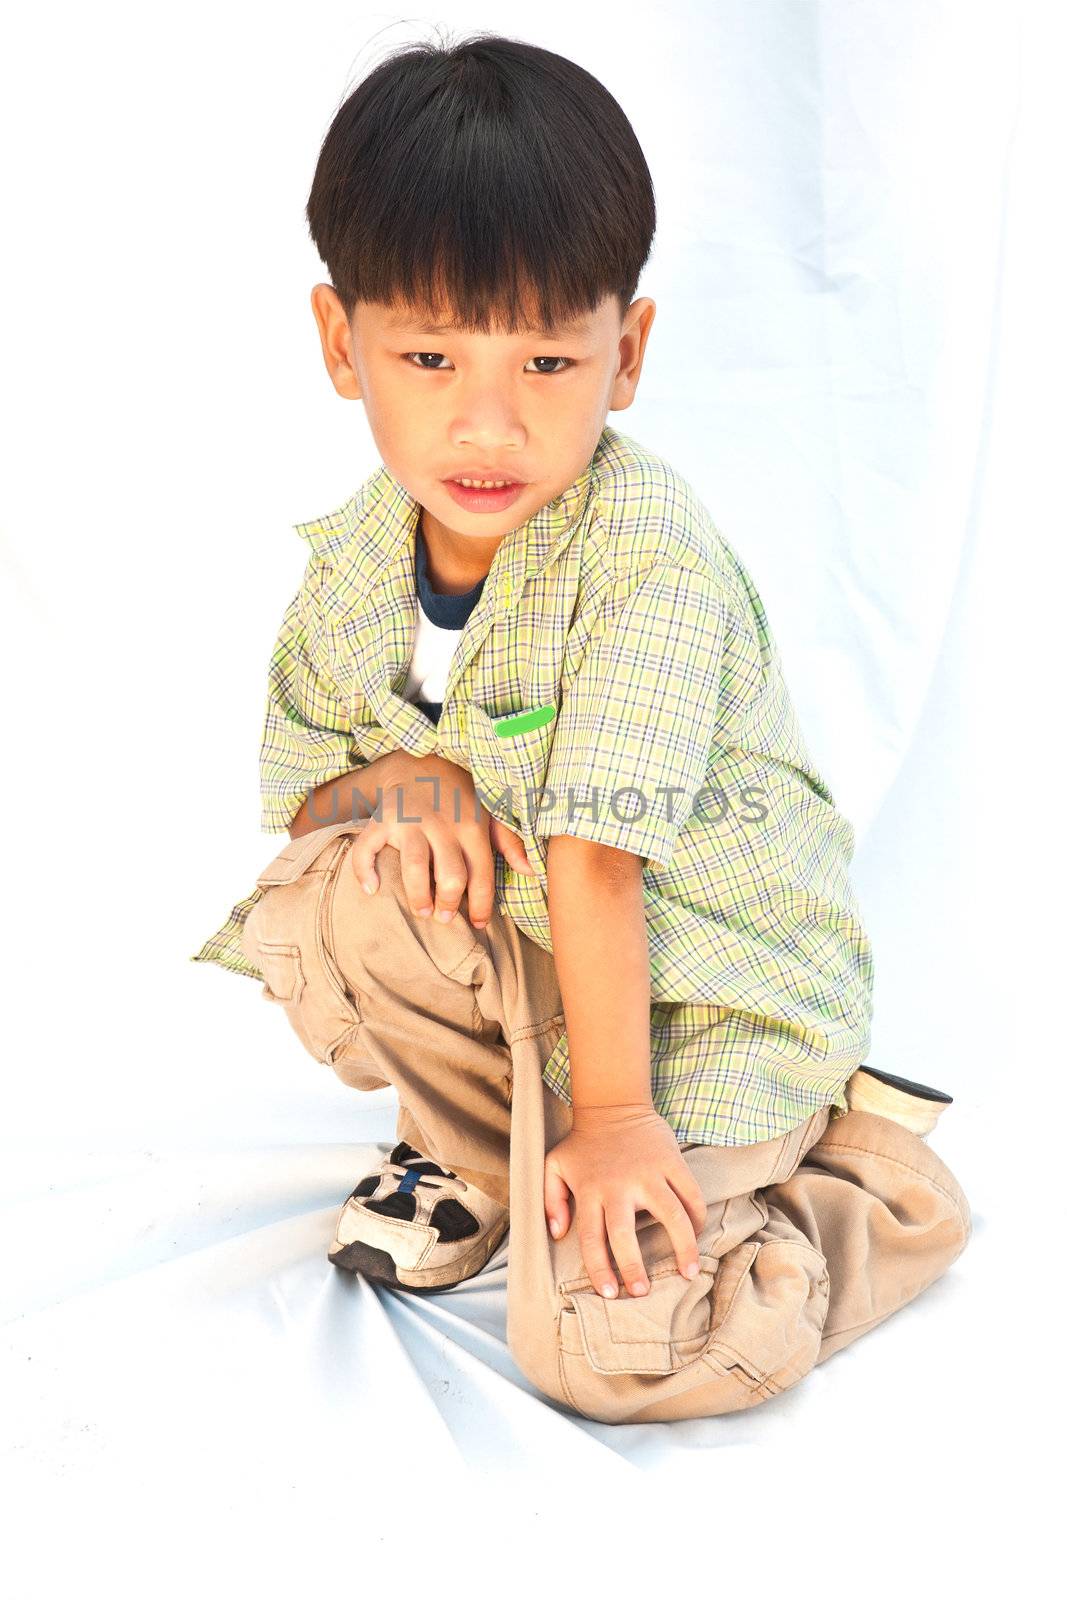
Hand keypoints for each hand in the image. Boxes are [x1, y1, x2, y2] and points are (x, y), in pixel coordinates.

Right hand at [350, 751, 535, 927]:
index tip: (477, 924)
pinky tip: (372, 890)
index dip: (481, 905)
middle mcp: (442, 824)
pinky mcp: (382, 819)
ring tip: (420, 911)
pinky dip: (364, 871)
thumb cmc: (460, 796)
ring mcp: (410, 822)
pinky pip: (368, 848)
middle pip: (450, 876)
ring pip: (413, 867)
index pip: (481, 875)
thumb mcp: (489, 812)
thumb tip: (529, 871)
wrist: (421, 761)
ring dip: (417, 896)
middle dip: (448, 905)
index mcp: (472, 827)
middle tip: (444, 918)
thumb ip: (509, 841)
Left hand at [543, 1105, 707, 1297]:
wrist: (613, 1104)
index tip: (611, 1293)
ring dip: (682, 1247)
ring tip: (688, 1273)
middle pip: (625, 1234)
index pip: (591, 1239)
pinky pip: (690, 1193)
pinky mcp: (671, 1161)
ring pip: (671, 1215)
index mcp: (590, 1191)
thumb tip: (558, 1234)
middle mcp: (618, 1186)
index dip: (600, 1270)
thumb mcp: (554, 1166)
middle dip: (634, 1267)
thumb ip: (551, 1200)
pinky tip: (697, 1233)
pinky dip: (697, 1216)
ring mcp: (648, 1173)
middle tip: (642, 1292)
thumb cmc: (583, 1144)